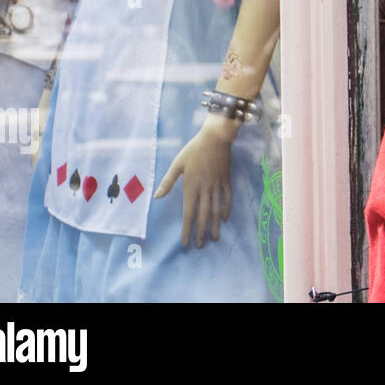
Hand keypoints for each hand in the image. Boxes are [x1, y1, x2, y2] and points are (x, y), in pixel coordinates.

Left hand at [153, 117, 237, 247]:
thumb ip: (168, 181)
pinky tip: (225, 218)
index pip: (188, 213)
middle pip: (203, 215)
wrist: (215, 138)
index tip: (185, 242)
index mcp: (191, 187)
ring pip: (216, 209)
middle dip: (201, 232)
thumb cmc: (194, 150)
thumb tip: (156, 197)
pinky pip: (227, 197)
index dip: (187, 228)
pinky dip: (227, 208)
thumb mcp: (178, 164)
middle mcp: (205, 189)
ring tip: (215, 238)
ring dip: (215, 225)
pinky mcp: (226, 180)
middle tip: (199, 246)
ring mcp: (217, 185)